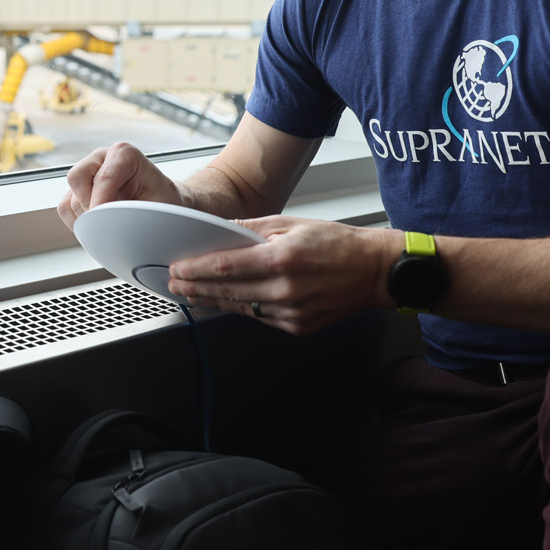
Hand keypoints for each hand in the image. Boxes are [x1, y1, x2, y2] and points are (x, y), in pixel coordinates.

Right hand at [57, 141, 182, 231]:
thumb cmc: (163, 202)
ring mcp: (87, 172)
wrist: (162, 205)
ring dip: (86, 218)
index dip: (101, 203)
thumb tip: (111, 228)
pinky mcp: (77, 189)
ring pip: (69, 197)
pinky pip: (65, 208)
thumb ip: (134, 212)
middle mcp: (101, 158)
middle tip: (107, 223)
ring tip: (109, 225)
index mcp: (124, 154)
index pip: (103, 177)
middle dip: (89, 206)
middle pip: (77, 178)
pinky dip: (78, 223)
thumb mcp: (158, 206)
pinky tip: (98, 226)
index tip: (103, 223)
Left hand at [167, 215, 397, 335]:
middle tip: (175, 284)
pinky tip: (228, 301)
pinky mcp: (298, 326)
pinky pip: (262, 317)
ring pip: (241, 307)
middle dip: (197, 287)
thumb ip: (252, 229)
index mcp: (282, 258)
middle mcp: (286, 289)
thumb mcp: (292, 223)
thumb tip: (221, 231)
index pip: (226, 266)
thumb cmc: (336, 243)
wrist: (373, 271)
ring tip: (192, 294)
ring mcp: (292, 312)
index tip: (178, 269)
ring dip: (214, 300)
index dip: (197, 270)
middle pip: (228, 290)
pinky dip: (243, 307)